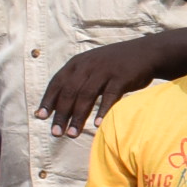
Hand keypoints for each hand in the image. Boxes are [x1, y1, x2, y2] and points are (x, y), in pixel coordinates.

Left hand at [39, 39, 166, 135]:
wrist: (145, 52)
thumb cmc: (115, 64)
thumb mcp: (92, 66)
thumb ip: (76, 81)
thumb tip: (59, 105)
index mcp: (77, 63)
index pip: (57, 82)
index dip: (48, 100)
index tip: (41, 117)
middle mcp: (88, 66)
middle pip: (70, 92)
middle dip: (61, 114)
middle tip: (56, 133)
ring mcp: (105, 71)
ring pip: (87, 95)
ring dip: (78, 117)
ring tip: (72, 134)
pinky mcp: (121, 77)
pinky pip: (110, 96)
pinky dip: (103, 110)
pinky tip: (97, 124)